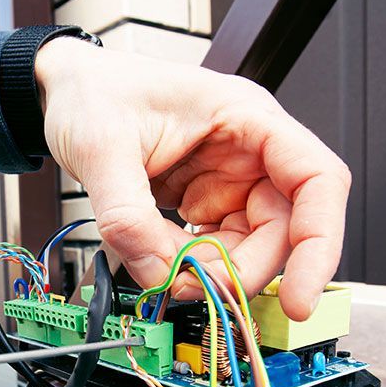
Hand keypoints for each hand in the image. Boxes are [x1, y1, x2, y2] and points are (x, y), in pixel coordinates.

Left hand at [36, 39, 350, 319]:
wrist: (65, 90)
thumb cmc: (94, 91)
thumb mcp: (102, 149)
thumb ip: (127, 217)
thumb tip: (157, 273)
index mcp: (245, 117)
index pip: (317, 181)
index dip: (320, 242)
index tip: (301, 296)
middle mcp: (248, 151)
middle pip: (283, 229)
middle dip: (241, 269)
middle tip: (192, 288)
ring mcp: (228, 179)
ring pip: (248, 247)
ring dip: (211, 272)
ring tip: (160, 267)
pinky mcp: (205, 201)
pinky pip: (214, 249)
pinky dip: (190, 265)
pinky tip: (157, 258)